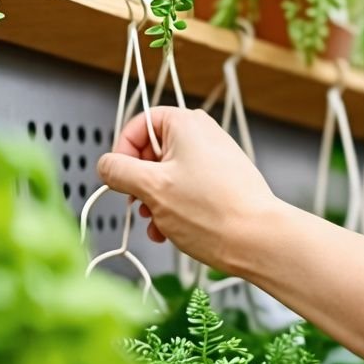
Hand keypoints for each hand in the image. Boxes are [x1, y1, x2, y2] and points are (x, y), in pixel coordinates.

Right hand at [96, 107, 282, 272]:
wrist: (258, 240)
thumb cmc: (213, 212)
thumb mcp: (151, 188)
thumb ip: (119, 171)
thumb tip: (105, 165)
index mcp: (186, 124)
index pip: (137, 126)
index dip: (122, 155)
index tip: (119, 179)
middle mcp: (203, 135)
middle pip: (152, 153)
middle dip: (141, 184)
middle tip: (140, 205)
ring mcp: (215, 159)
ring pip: (168, 176)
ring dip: (155, 202)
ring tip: (158, 224)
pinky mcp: (224, 183)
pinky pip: (187, 189)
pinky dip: (174, 208)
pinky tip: (171, 231)